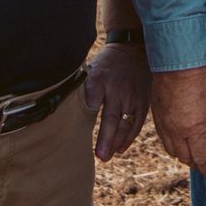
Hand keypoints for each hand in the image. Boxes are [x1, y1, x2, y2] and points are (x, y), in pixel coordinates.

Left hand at [85, 43, 152, 161]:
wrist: (133, 50)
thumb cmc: (105, 65)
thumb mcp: (91, 69)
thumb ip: (82, 89)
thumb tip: (62, 108)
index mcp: (100, 79)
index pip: (93, 97)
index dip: (88, 111)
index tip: (80, 128)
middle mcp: (118, 89)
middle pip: (111, 117)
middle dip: (106, 138)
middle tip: (100, 156)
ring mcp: (133, 96)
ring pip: (125, 124)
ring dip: (116, 142)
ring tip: (107, 156)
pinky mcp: (143, 101)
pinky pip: (137, 123)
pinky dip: (129, 138)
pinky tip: (120, 149)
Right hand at [150, 64, 205, 180]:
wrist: (178, 59)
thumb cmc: (205, 78)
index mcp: (195, 130)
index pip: (203, 159)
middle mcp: (176, 131)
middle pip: (187, 158)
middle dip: (199, 165)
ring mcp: (164, 124)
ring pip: (173, 151)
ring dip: (185, 156)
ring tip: (196, 155)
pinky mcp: (156, 116)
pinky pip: (164, 139)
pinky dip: (174, 145)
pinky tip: (182, 141)